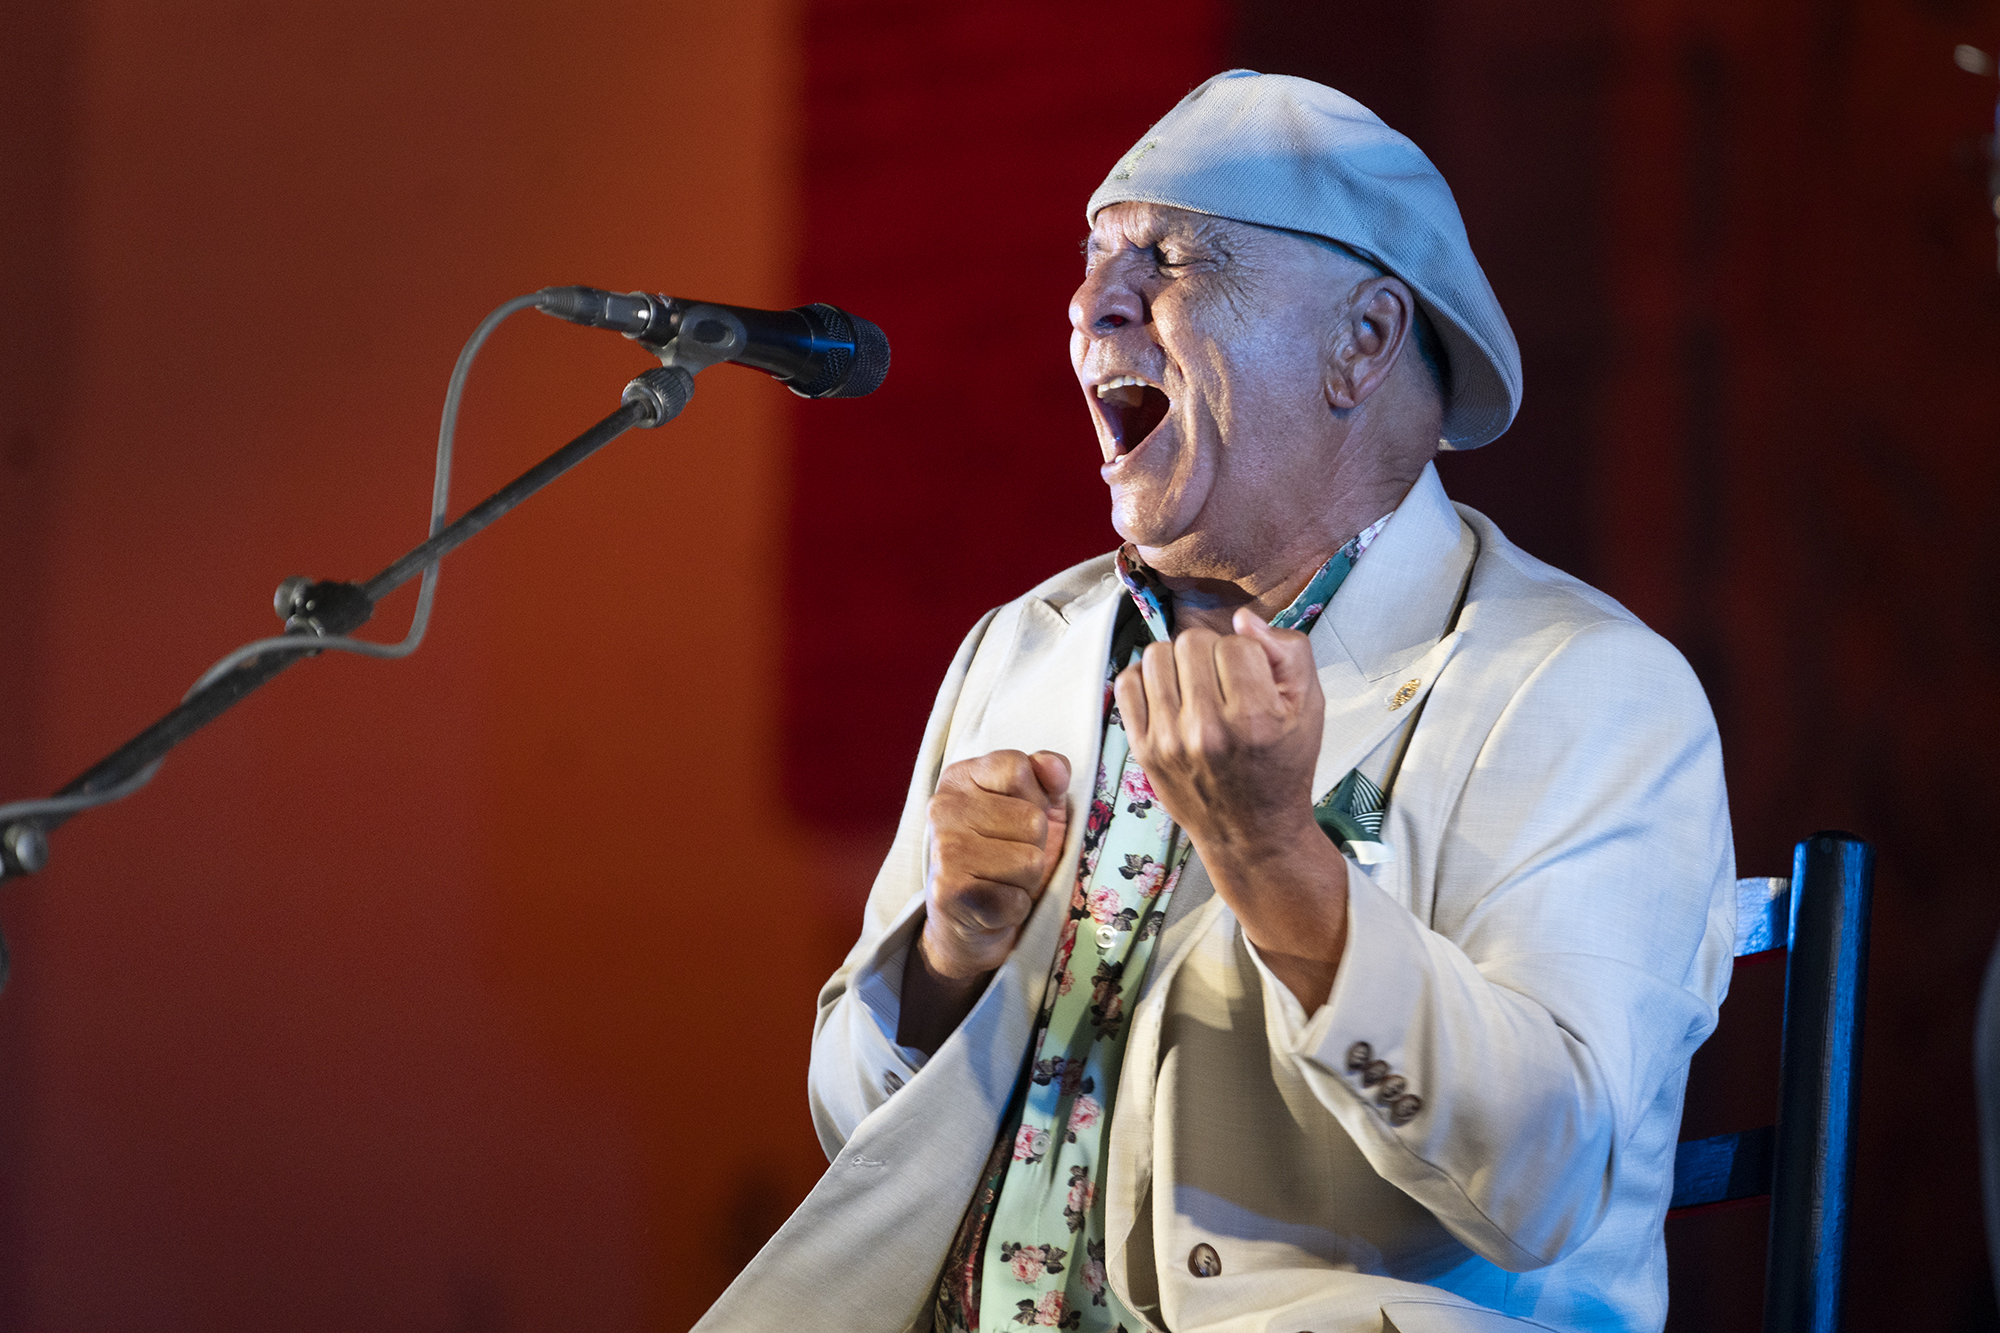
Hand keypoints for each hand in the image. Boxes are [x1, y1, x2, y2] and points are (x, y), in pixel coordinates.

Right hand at [918, 749, 1071, 981]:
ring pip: (1029, 861)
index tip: (1016, 815)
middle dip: (1034, 845)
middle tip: (1008, 857)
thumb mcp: (1033, 805)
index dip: (1036, 796)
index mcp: (960, 778)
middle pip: (1031, 819)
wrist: (968, 921)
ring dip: (1027, 879)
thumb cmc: (1004, 854)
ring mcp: (944, 851)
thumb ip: (1047, 776)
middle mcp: (943, 808)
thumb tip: (1054, 768)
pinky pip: (1016, 899)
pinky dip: (1016, 907)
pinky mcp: (950, 894)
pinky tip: (994, 904)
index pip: (1018, 766)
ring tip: (1003, 880)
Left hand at [1114, 607, 1348, 1007]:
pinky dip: (1147, 678)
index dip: (1248, 653)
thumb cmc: (1283, 766)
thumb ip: (1289, 653)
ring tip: (1197, 684)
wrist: (1253, 832)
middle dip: (1212, 653)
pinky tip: (1170, 694)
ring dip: (1178, 661)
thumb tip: (1244, 619)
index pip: (1236, 643)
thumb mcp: (1309, 708)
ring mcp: (1168, 741)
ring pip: (1156, 655)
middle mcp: (1206, 730)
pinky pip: (1128, 682)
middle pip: (1192, 642)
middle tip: (1225, 681)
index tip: (1254, 680)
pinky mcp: (1143, 749)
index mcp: (1253, 718)